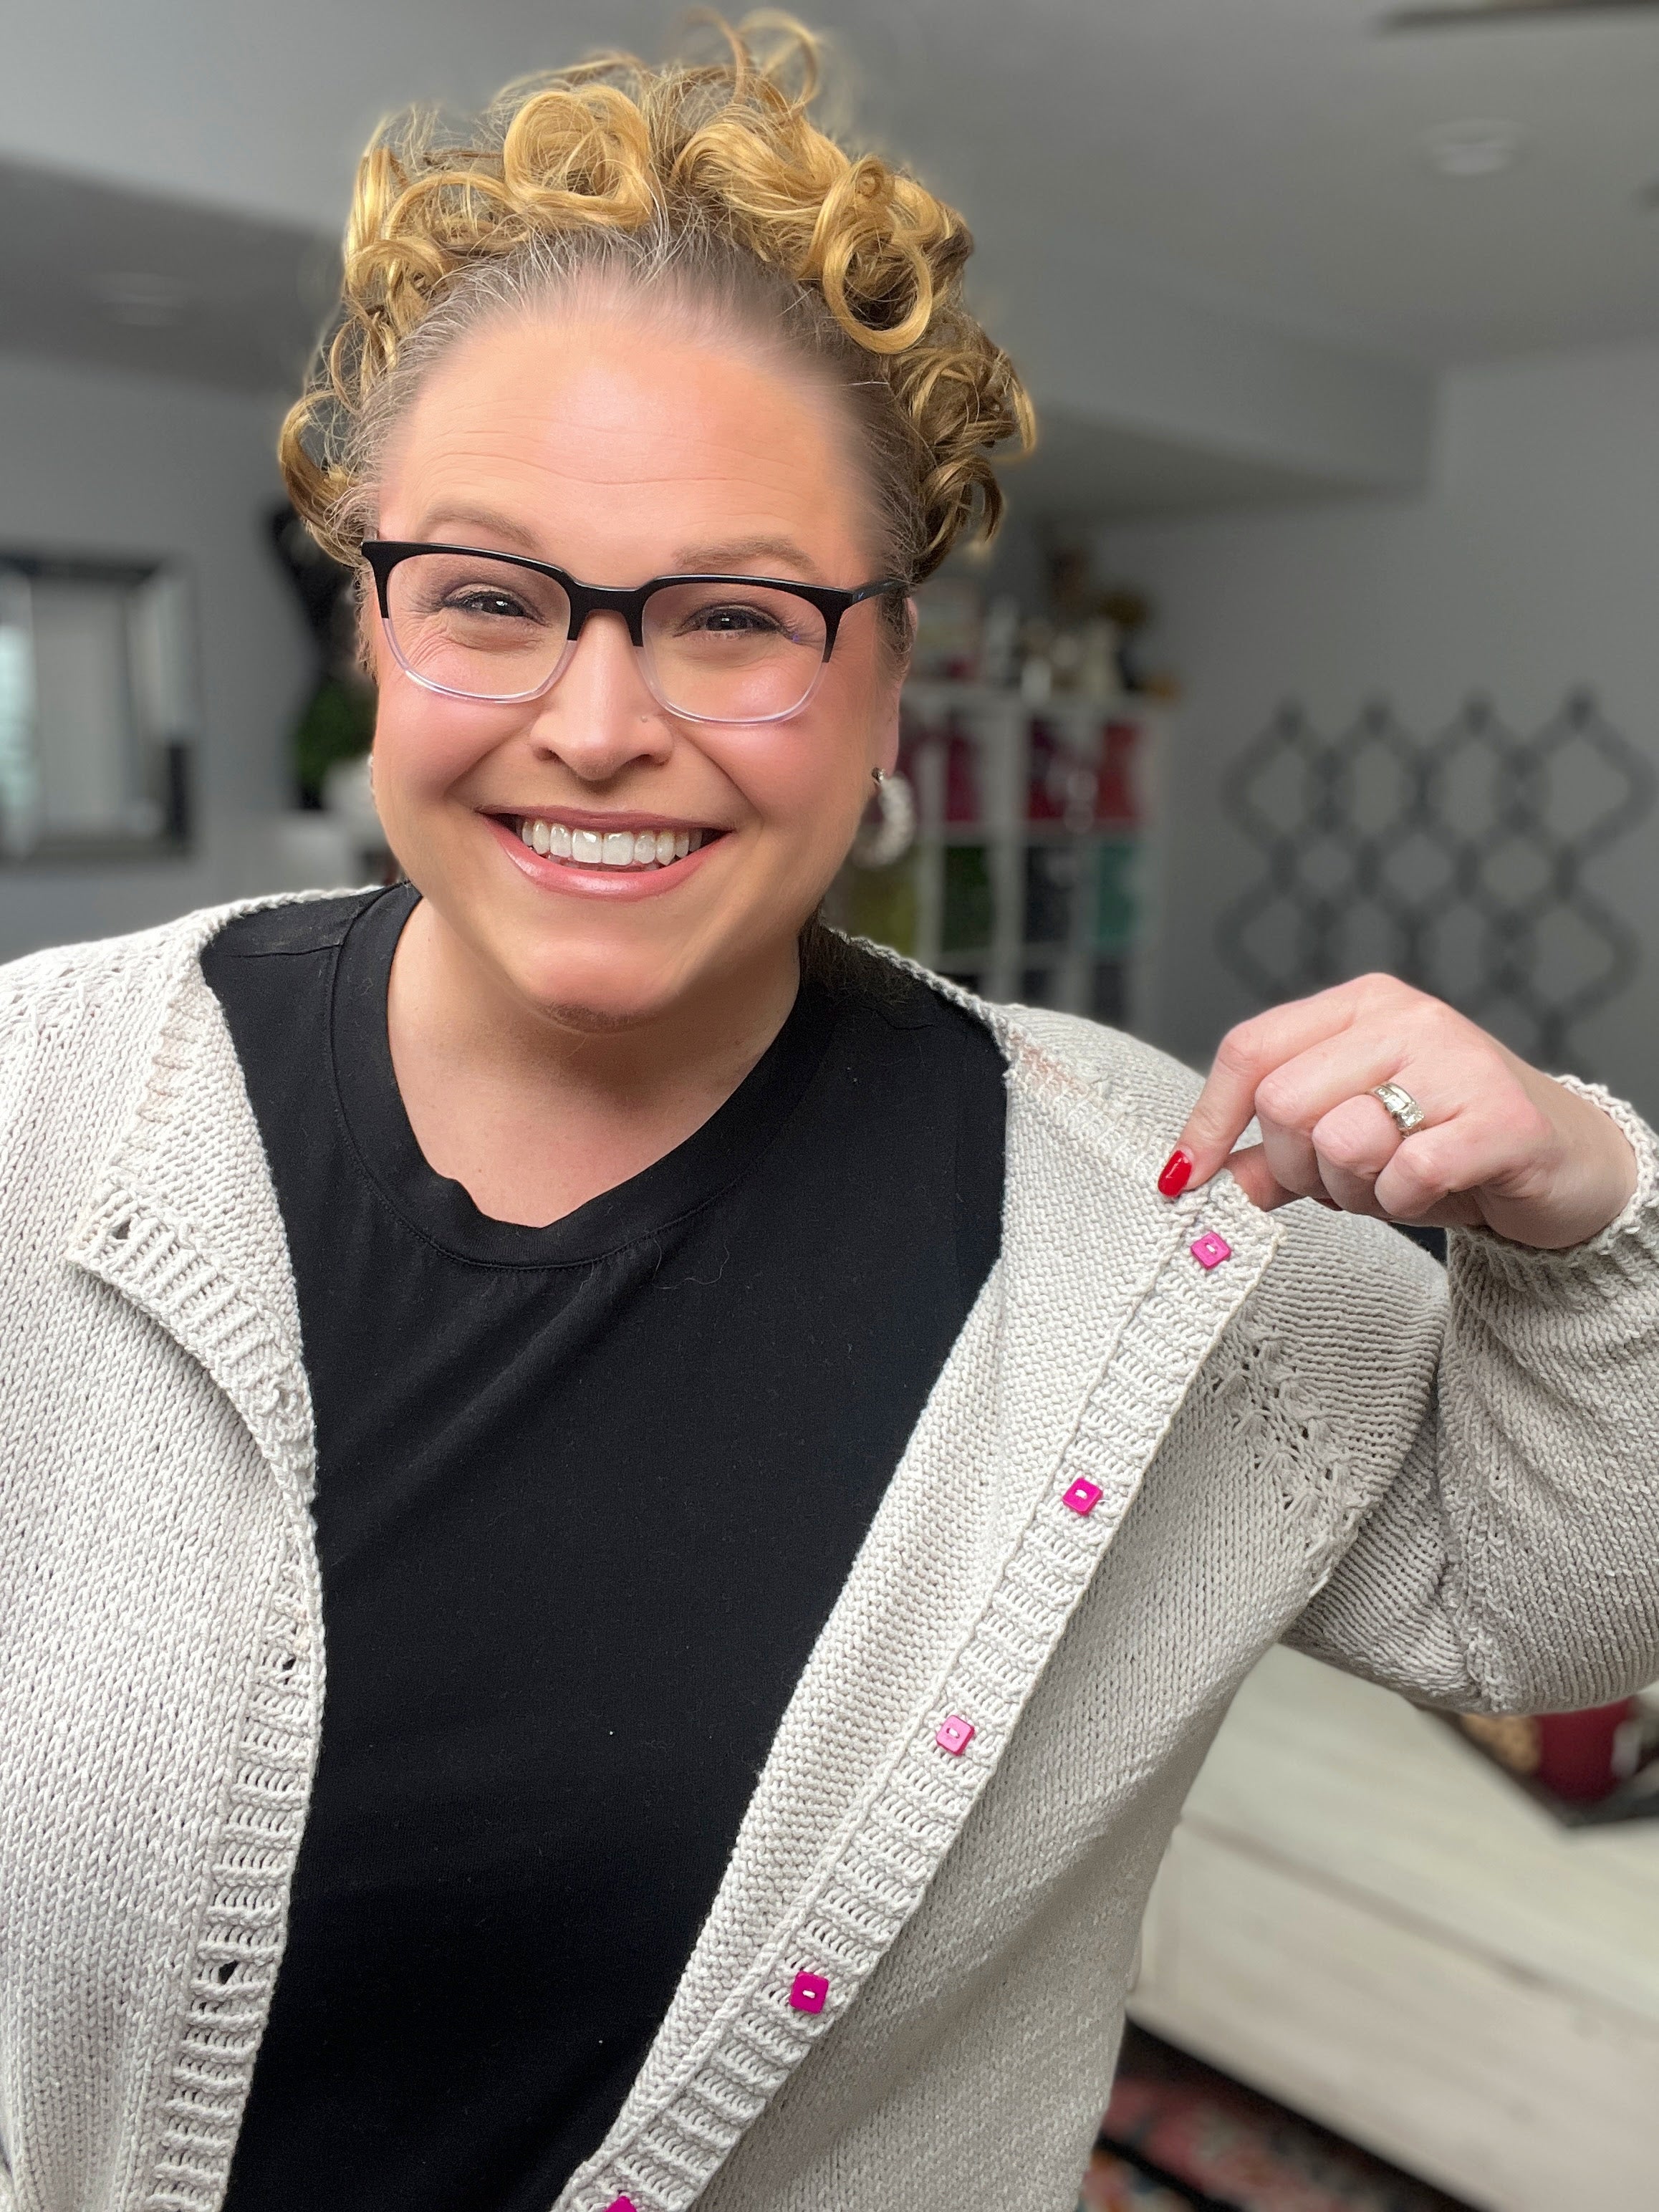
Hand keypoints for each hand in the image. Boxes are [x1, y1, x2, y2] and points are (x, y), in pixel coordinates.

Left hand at [1159, 974, 1637, 1251]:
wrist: (1565, 1162)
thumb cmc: (1445, 1143)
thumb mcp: (1348, 1140)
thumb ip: (1274, 1154)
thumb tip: (1194, 1178)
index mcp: (1361, 1006)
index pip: (1249, 1050)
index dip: (1209, 1121)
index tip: (1184, 1179)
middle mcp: (1407, 1018)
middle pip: (1284, 1102)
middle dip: (1295, 1168)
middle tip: (1340, 1184)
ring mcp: (1457, 1062)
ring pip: (1339, 1139)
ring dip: (1352, 1190)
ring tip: (1392, 1184)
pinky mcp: (1501, 1119)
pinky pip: (1406, 1174)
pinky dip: (1404, 1203)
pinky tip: (1432, 1191)